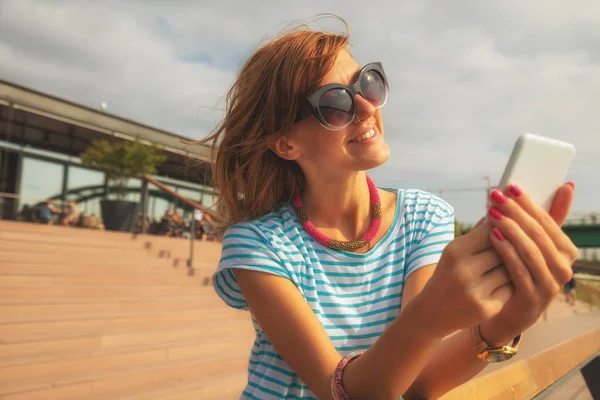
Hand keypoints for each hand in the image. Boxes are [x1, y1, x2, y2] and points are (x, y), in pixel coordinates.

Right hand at [418, 220, 513, 337]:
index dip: (503, 226)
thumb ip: (478, 233)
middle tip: (510, 247)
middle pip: (503, 249)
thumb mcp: (454, 251)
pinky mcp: (487, 309)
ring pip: (511, 269)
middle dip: (509, 247)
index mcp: (454, 252)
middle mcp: (463, 271)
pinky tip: (502, 284)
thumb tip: (502, 209)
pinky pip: (511, 288)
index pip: (491, 230)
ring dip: (512, 266)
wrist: (432, 313)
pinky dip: (510, 284)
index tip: (508, 226)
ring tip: (504, 266)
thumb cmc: (447, 274)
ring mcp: (476, 292)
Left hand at [480, 183, 577, 344]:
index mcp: (565, 251)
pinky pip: (520, 270)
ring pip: (531, 250)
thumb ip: (543, 219)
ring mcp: (550, 285)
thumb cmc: (516, 272)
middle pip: (538, 233)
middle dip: (515, 211)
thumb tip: (566, 185)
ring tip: (492, 213)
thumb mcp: (529, 245)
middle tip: (496, 196)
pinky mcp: (534, 299)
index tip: (509, 186)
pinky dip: (507, 250)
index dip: (528, 202)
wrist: (505, 312)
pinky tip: (493, 236)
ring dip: (511, 228)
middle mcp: (563, 268)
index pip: (548, 221)